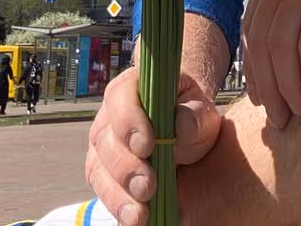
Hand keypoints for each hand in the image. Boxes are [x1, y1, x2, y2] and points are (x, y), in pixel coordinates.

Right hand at [86, 66, 221, 225]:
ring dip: (118, 193)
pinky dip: (117, 206)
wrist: (185, 131)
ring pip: (99, 168)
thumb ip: (195, 115)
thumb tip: (182, 126)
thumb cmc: (190, 114)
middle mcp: (110, 115)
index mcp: (131, 87)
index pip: (121, 98)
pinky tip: (133, 219)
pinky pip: (102, 190)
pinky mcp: (103, 172)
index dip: (129, 122)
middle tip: (147, 187)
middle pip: (106, 139)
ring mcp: (103, 145)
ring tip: (140, 213)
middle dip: (125, 167)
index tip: (147, 146)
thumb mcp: (201, 110)